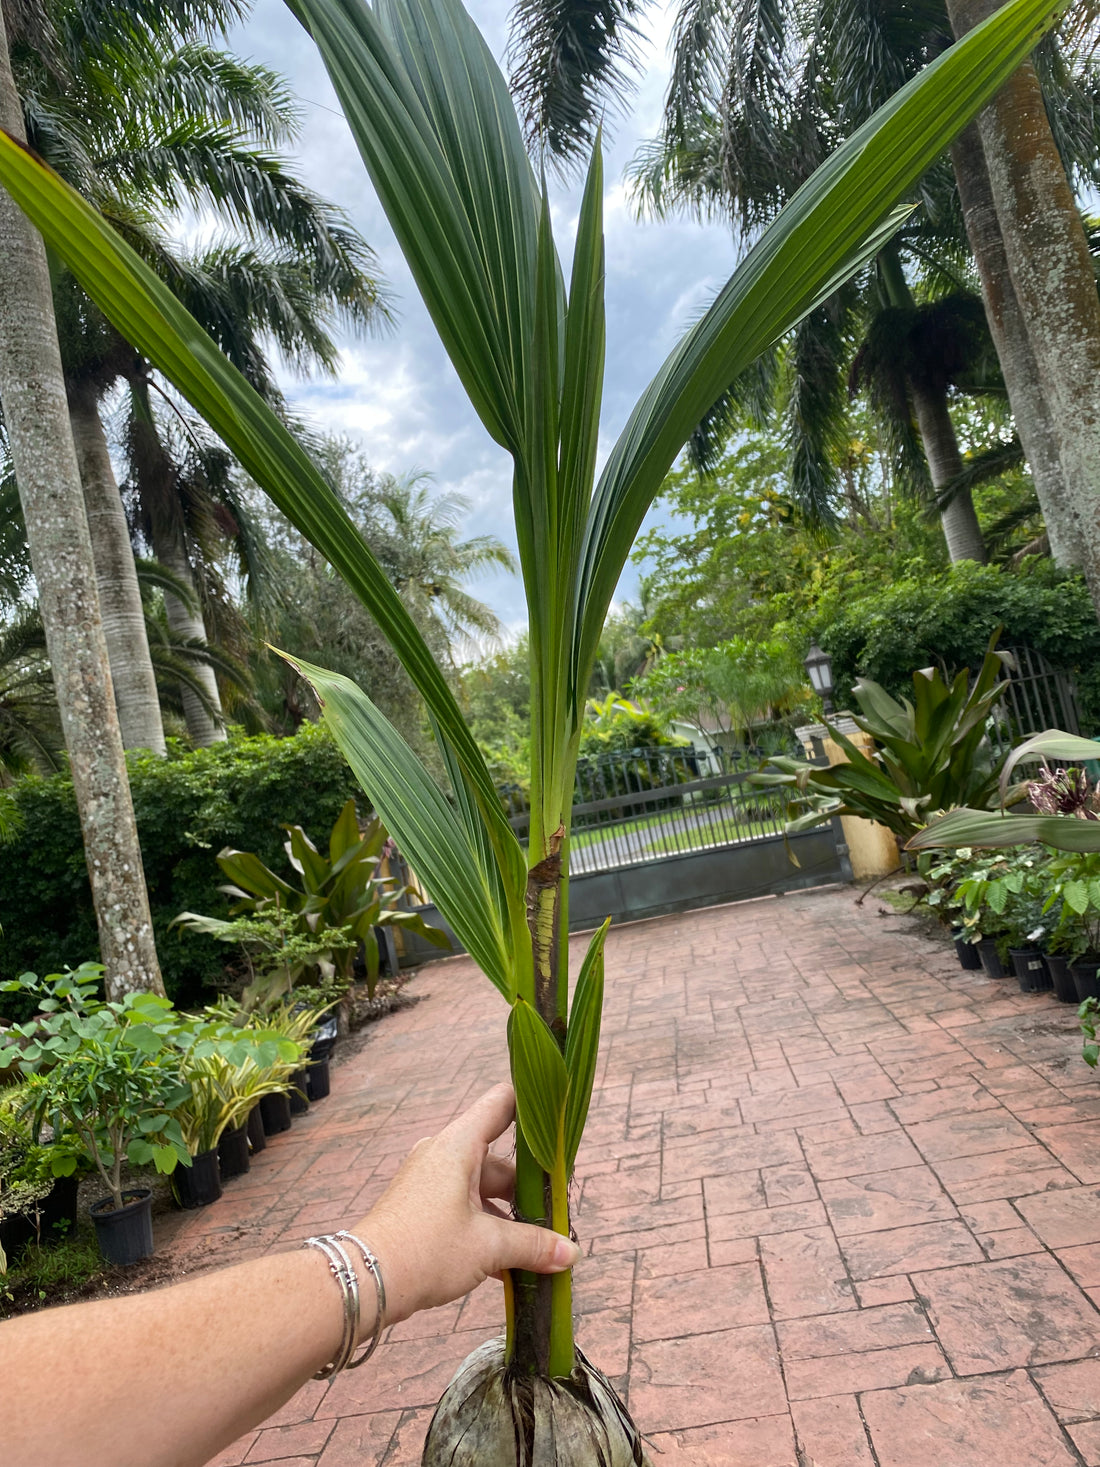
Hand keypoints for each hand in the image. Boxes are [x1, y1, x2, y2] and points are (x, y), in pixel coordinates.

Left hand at [354, 1083, 577, 1327]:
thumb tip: (573, 1255)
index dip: (533, 1106)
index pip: (502, 1103)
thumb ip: (534, 1246)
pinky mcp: (420, 1208)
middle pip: (499, 1161)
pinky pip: (463, 1209)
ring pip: (482, 1190)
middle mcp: (443, 1154)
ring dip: (509, 1219)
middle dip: (529, 1192)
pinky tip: (507, 1267)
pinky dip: (485, 1230)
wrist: (365, 1283)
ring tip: (537, 1251)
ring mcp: (430, 1181)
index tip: (559, 1122)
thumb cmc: (427, 1249)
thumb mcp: (488, 1246)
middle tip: (558, 1219)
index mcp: (459, 1145)